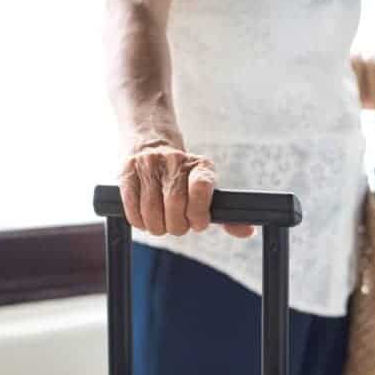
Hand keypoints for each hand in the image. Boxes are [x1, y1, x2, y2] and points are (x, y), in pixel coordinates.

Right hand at [118, 141, 253, 237]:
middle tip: (177, 226)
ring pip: (151, 211)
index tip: (198, 223)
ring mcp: (149, 164)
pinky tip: (145, 220)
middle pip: (175, 205)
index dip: (199, 213)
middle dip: (176, 226)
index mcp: (200, 166)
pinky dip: (139, 222)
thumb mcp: (207, 190)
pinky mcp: (127, 171)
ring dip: (157, 227)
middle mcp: (175, 161)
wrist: (151, 142)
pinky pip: (132, 208)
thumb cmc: (183, 178)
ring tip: (161, 224)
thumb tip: (247, 231)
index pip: (202, 188)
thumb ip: (227, 215)